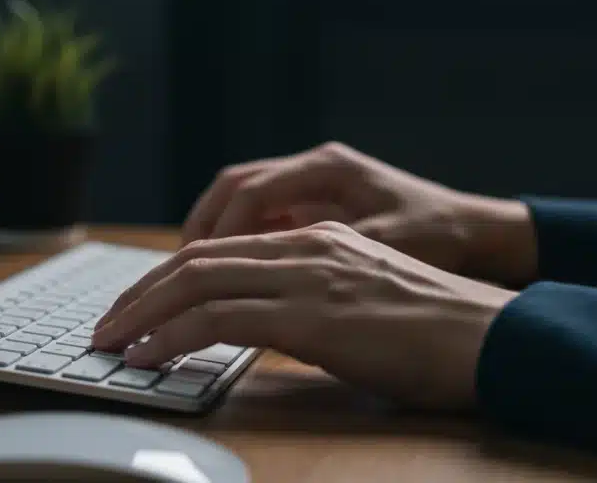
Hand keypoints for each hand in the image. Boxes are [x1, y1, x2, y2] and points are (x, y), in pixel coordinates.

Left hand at [93, 222, 518, 409]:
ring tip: (112, 344)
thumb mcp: (361, 302)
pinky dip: (172, 335)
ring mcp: (307, 275)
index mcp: (315, 239)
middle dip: (140, 294)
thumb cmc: (436, 332)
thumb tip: (259, 328)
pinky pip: (219, 318)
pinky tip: (149, 356)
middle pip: (195, 260)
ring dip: (143, 314)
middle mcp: (304, 246)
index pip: (219, 250)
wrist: (492, 337)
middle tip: (105, 327)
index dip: (166, 279)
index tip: (135, 308)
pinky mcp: (311, 313)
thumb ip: (307, 302)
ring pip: (197, 282)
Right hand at [182, 141, 537, 287]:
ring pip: (239, 198)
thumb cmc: (445, 242)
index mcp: (329, 171)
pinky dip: (235, 239)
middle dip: (194, 236)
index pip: (248, 194)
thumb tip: (270, 288)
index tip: (190, 274)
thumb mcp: (390, 252)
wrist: (486, 234)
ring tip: (181, 279)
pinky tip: (226, 274)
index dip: (214, 237)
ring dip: (209, 236)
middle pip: (231, 190)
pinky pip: (261, 213)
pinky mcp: (320, 203)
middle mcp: (316, 167)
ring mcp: (317, 182)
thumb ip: (329, 264)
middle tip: (163, 282)